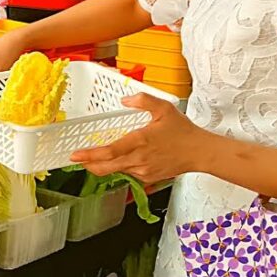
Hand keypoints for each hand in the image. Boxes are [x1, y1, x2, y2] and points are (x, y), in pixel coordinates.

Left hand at [70, 93, 208, 183]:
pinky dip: (120, 167)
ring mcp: (143, 170)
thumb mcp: (164, 108)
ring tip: (95, 158)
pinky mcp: (147, 178)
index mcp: (140, 141)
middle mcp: (139, 159)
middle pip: (106, 168)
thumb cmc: (183, 131)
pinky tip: (121, 159)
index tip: (75, 155)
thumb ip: (144, 100)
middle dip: (89, 164)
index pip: (109, 152)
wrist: (200, 153)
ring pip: (116, 171)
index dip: (90, 155)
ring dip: (103, 166)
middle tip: (78, 159)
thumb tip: (125, 99)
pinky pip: (128, 174)